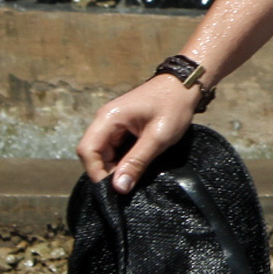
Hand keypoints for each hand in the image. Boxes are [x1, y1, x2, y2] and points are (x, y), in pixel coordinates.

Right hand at [76, 75, 199, 193]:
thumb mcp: (157, 138)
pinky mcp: (122, 126)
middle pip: (93, 153)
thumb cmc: (173, 106)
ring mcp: (113, 123)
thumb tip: (119, 187)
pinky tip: (135, 167)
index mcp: (108, 118)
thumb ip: (136, 162)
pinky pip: (114, 148)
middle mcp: (104, 120)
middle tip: (127, 186)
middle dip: (107, 172)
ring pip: (104, 152)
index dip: (96, 172)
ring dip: (115, 167)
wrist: (185, 84)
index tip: (113, 189)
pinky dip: (122, 160)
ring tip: (133, 177)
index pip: (87, 151)